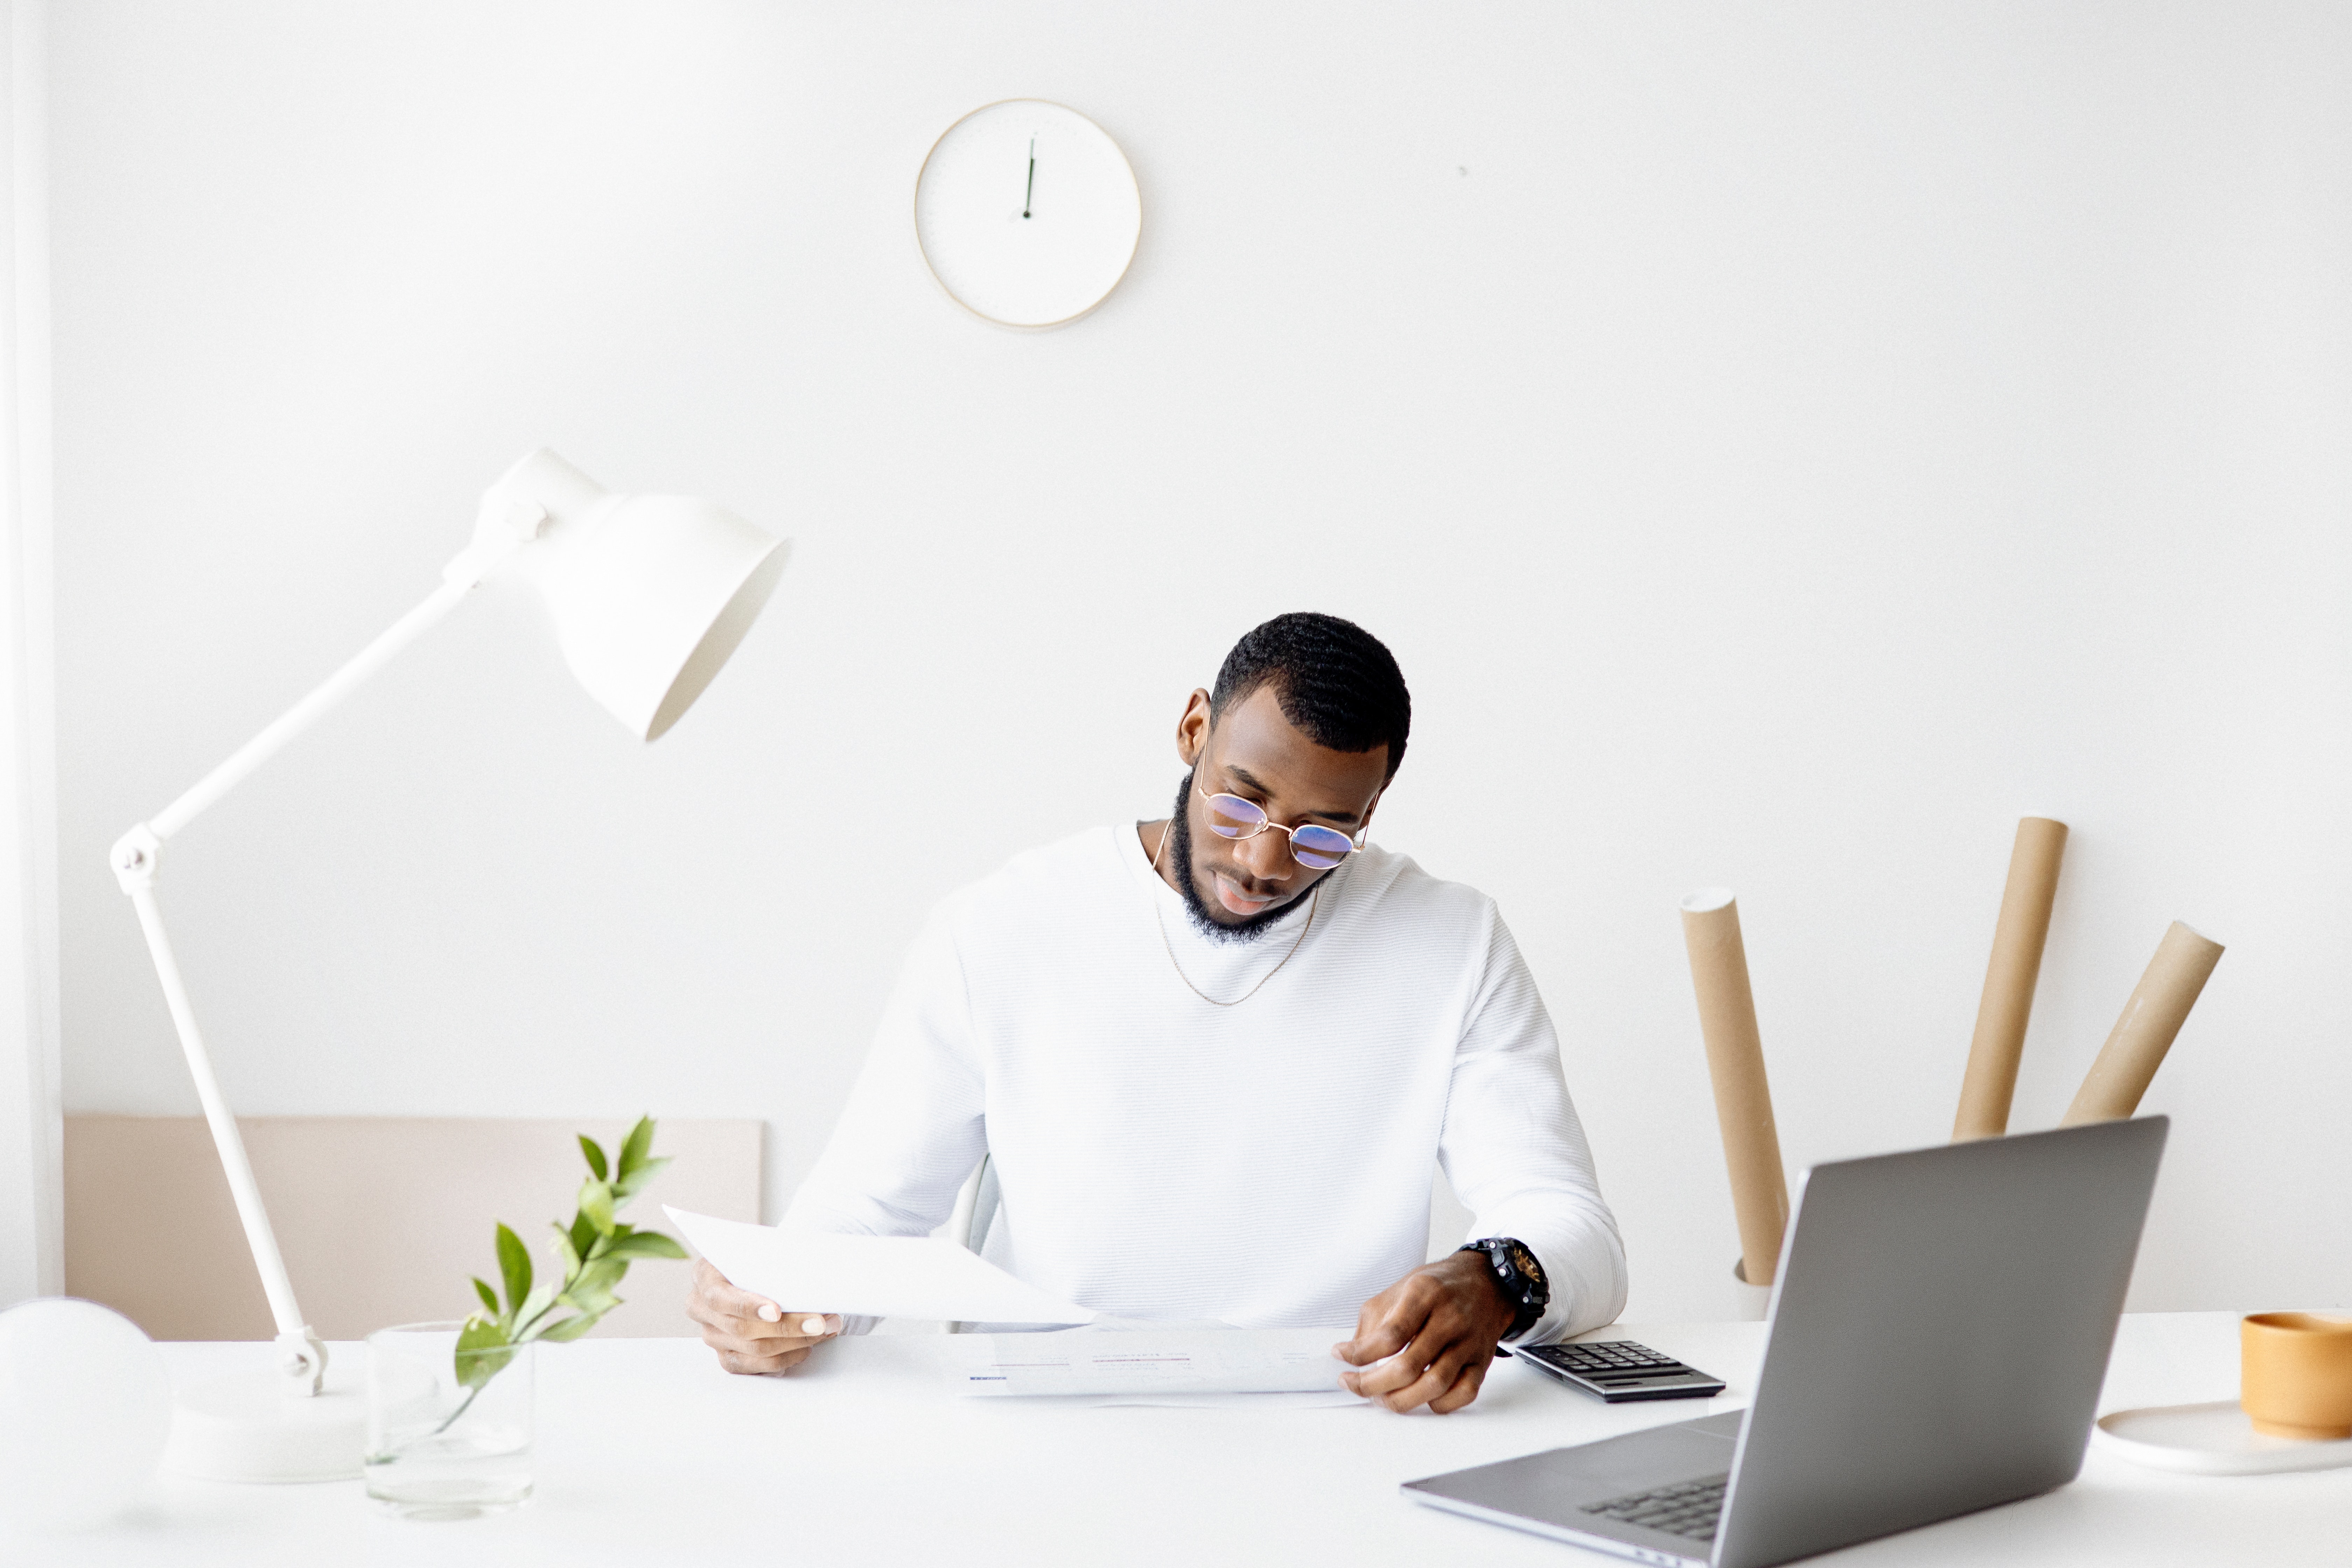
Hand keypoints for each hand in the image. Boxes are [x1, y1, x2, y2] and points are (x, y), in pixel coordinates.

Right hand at [686, 1258, 840, 1375]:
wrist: (755, 1270)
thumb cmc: (760, 1258)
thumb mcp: (761, 1249)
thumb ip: (774, 1257)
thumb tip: (811, 1273)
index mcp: (704, 1276)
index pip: (720, 1297)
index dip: (748, 1306)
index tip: (776, 1310)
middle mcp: (701, 1308)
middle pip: (742, 1328)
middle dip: (788, 1326)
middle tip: (821, 1322)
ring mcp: (712, 1335)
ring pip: (753, 1349)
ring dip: (795, 1342)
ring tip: (825, 1330)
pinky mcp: (727, 1356)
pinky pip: (755, 1366)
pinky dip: (786, 1358)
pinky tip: (807, 1347)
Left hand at [1333, 1252, 1515, 1412]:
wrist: (1486, 1282)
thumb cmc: (1438, 1286)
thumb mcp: (1399, 1288)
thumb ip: (1373, 1321)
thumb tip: (1352, 1356)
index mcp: (1424, 1294)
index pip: (1389, 1335)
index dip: (1360, 1354)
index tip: (1340, 1358)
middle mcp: (1449, 1319)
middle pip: (1408, 1367)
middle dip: (1373, 1385)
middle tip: (1355, 1385)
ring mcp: (1468, 1343)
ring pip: (1435, 1386)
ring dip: (1401, 1400)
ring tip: (1381, 1397)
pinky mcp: (1481, 1361)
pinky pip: (1463, 1394)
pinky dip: (1439, 1404)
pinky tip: (1421, 1397)